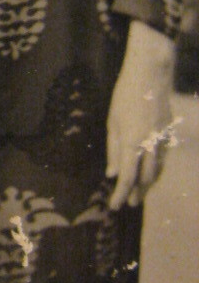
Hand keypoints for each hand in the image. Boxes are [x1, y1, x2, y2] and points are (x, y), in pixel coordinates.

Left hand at [107, 21, 176, 207]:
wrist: (151, 75)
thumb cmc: (125, 96)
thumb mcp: (112, 122)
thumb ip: (113, 150)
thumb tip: (112, 173)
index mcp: (131, 141)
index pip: (127, 177)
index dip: (120, 194)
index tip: (114, 206)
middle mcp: (150, 144)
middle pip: (146, 178)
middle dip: (138, 193)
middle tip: (130, 203)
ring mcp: (163, 138)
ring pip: (158, 169)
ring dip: (149, 183)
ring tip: (140, 192)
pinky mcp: (169, 133)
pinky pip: (163, 157)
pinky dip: (156, 168)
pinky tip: (151, 172)